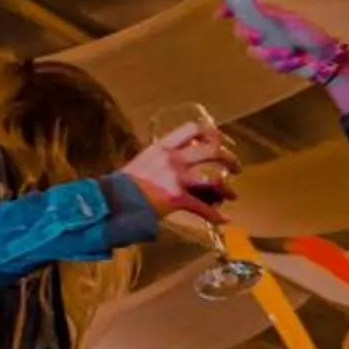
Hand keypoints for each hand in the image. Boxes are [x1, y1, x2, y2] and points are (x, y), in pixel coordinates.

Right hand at [122, 117, 238, 219]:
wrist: (112, 200)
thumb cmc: (125, 184)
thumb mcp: (144, 160)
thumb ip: (163, 157)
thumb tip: (181, 158)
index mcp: (164, 146)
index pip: (193, 129)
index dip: (212, 132)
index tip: (222, 139)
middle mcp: (173, 159)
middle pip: (211, 150)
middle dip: (229, 157)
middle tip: (236, 166)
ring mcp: (176, 178)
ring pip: (213, 178)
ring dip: (227, 187)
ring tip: (233, 194)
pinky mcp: (177, 199)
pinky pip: (203, 207)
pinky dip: (215, 215)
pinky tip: (224, 219)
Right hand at [219, 2, 348, 86]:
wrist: (325, 58)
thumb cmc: (310, 33)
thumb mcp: (288, 19)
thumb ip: (266, 13)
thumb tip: (247, 3)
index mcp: (267, 15)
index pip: (242, 10)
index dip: (228, 10)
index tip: (219, 16)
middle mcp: (264, 30)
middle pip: (242, 32)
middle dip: (249, 35)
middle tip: (257, 36)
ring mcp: (268, 47)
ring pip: (253, 52)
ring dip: (270, 53)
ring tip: (289, 52)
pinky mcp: (274, 63)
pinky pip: (267, 64)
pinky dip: (280, 63)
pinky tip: (293, 61)